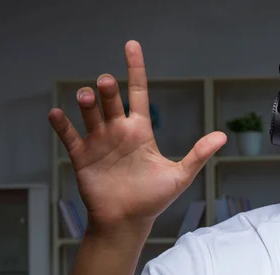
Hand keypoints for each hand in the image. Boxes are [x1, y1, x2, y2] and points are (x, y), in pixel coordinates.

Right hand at [49, 40, 226, 235]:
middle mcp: (118, 132)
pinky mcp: (82, 157)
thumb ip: (198, 154)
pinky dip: (61, 124)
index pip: (137, 92)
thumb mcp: (180, 176)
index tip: (131, 46)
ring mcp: (99, 143)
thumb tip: (223, 136)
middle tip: (105, 84)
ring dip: (87, 102)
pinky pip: (68, 136)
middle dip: (106, 88)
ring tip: (88, 99)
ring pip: (89, 112)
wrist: (127, 222)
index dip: (135, 69)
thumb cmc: (153, 200)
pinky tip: (56, 114)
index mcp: (140, 132)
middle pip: (111, 100)